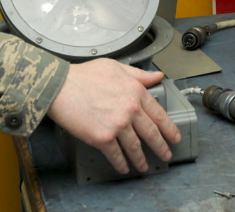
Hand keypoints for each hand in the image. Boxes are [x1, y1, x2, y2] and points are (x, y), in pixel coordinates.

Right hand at [46, 59, 180, 174]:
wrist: (60, 86)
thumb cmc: (83, 75)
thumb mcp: (115, 67)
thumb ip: (139, 74)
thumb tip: (157, 77)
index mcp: (136, 91)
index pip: (159, 114)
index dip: (169, 128)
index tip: (174, 136)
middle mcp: (130, 109)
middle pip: (151, 133)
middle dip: (161, 147)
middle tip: (165, 155)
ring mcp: (118, 125)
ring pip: (135, 147)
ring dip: (141, 160)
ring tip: (143, 166)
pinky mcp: (103, 138)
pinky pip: (117, 155)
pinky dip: (121, 164)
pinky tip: (123, 167)